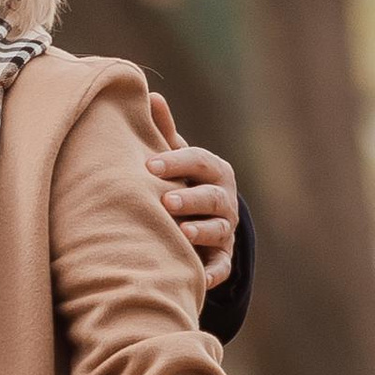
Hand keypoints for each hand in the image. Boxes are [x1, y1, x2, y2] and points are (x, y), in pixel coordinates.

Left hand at [147, 125, 238, 290]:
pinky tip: (198, 279)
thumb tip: (151, 96)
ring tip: (182, 232)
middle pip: (212, 197)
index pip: (199, 161)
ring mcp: (225, 230)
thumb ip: (165, 132)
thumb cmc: (182, 182)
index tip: (149, 165)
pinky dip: (212, 274)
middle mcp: (224, 200)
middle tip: (166, 201)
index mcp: (214, 171)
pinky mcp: (222, 259)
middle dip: (191, 198)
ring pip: (219, 230)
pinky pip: (221, 267)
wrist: (203, 219)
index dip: (176, 162)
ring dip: (202, 231)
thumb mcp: (177, 159)